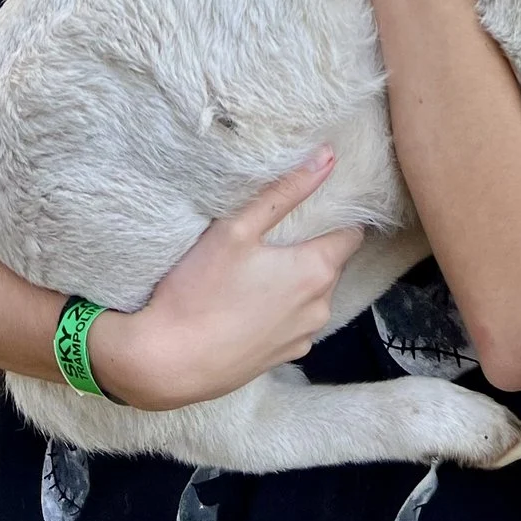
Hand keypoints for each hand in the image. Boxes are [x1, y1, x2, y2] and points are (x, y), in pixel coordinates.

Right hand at [88, 149, 362, 409]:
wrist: (168, 363)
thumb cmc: (200, 291)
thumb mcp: (237, 229)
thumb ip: (285, 191)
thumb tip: (327, 157)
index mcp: (316, 271)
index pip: (352, 233)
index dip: (339, 214)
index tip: (318, 203)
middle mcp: (320, 307)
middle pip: (331, 263)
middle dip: (312, 245)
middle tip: (276, 231)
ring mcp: (302, 337)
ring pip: (312, 295)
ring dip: (296, 279)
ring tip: (259, 267)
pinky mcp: (282, 358)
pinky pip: (294, 323)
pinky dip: (282, 309)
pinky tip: (249, 303)